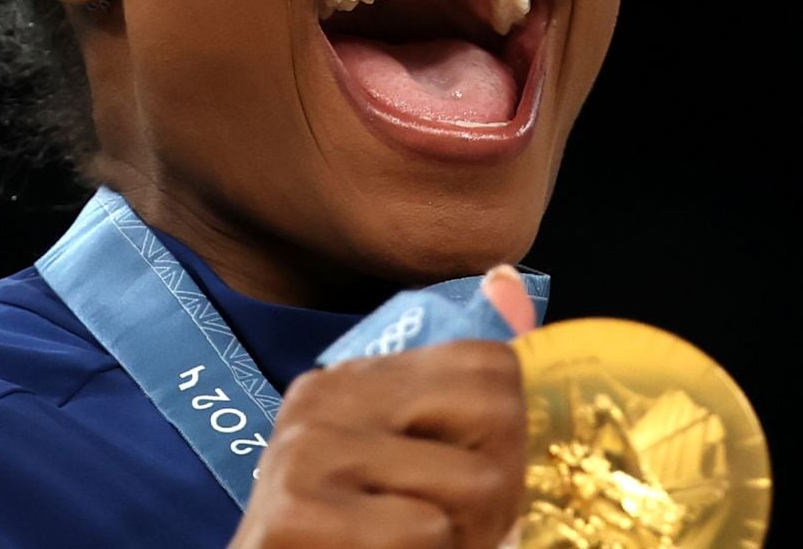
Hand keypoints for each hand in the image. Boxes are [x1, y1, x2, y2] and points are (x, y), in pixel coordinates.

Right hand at [229, 266, 534, 548]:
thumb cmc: (348, 540)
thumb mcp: (404, 464)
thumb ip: (457, 394)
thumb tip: (506, 280)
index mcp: (352, 378)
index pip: (489, 362)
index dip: (509, 438)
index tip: (475, 492)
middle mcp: (324, 398)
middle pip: (497, 411)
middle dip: (501, 489)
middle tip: (456, 530)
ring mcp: (304, 451)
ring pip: (475, 482)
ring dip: (465, 539)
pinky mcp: (293, 513)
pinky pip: (424, 530)